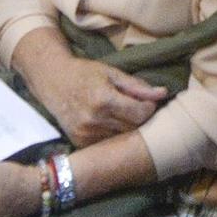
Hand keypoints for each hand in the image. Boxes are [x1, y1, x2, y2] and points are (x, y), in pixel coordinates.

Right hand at [34, 55, 167, 145]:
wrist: (53, 81)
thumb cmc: (84, 73)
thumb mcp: (112, 73)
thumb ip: (137, 86)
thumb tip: (163, 93)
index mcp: (104, 100)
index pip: (140, 114)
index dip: (149, 107)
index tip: (148, 100)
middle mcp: (94, 120)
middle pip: (133, 128)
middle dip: (140, 118)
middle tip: (138, 107)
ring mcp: (85, 134)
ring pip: (121, 138)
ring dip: (128, 128)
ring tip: (124, 114)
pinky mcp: (80, 143)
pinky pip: (106, 144)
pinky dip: (113, 135)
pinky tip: (110, 123)